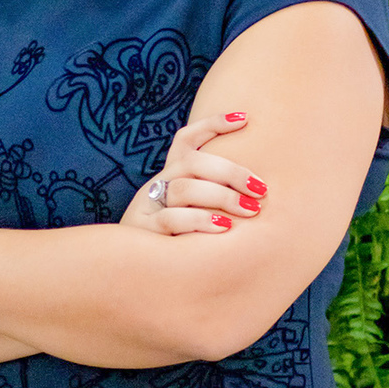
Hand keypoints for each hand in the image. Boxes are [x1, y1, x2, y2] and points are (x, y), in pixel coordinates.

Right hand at [119, 111, 267, 236]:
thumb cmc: (174, 240)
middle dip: (232, 172)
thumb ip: (214, 197)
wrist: (128, 269)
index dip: (212, 124)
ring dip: (222, 196)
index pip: (186, 140)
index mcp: (170, 175)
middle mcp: (158, 184)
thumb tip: (259, 190)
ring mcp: (148, 206)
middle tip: (261, 189)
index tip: (245, 118)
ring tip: (250, 210)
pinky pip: (171, 219)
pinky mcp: (144, 230)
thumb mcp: (191, 213)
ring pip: (184, 189)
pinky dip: (200, 221)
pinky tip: (224, 228)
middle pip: (193, 162)